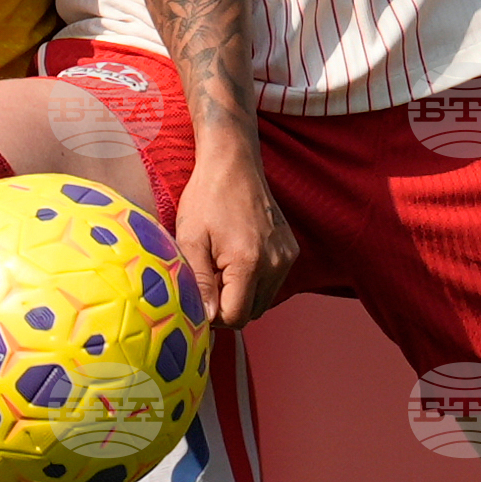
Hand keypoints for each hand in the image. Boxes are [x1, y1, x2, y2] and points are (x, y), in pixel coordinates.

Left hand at [173, 140, 296, 330]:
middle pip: (251, 313)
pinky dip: (254, 279)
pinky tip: (238, 254)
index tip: (200, 294)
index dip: (214, 314)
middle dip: (228, 304)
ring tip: (222, 263)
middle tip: (209, 274)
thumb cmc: (207, 198)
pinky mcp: (290, 251)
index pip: (236, 317)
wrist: (233, 164)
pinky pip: (272, 282)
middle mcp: (275, 264)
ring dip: (241, 293)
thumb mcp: (190, 239)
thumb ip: (199, 282)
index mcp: (249, 263)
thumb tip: (206, 318)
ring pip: (262, 300)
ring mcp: (286, 257)